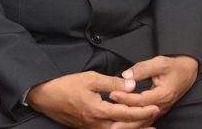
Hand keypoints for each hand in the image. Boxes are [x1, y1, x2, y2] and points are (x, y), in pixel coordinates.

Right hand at [26, 71, 158, 128]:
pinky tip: (126, 126)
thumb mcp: (91, 78)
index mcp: (98, 111)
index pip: (125, 114)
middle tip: (155, 119)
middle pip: (123, 128)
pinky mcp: (87, 128)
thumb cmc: (67, 86)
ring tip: (147, 127)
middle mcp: (96, 124)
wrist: (46, 97)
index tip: (155, 108)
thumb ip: (112, 83)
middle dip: (141, 125)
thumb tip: (131, 85)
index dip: (142, 112)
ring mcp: (91, 128)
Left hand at [109, 55, 198, 119]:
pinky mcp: (158, 112)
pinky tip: (125, 126)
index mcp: (163, 95)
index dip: (126, 98)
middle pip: (141, 116)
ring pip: (143, 122)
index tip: (112, 94)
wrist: (188, 72)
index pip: (141, 100)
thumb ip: (142, 69)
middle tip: (108, 114)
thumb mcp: (160, 63)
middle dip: (124, 116)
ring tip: (114, 126)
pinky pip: (146, 121)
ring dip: (128, 125)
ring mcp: (160, 111)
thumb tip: (126, 76)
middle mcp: (162, 106)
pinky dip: (135, 125)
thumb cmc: (175, 67)